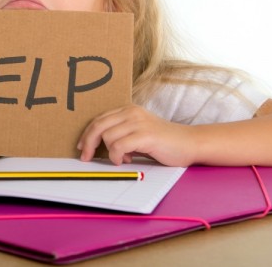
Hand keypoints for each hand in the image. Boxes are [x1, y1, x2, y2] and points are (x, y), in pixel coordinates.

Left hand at [77, 105, 196, 166]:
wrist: (190, 143)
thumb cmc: (163, 141)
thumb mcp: (138, 133)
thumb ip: (121, 133)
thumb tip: (97, 145)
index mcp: (128, 110)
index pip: (99, 119)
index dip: (87, 134)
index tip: (82, 147)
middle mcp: (132, 113)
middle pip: (98, 126)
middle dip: (88, 143)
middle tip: (86, 158)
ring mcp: (139, 122)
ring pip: (108, 136)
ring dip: (110, 152)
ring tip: (123, 158)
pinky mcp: (146, 135)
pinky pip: (119, 146)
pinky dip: (117, 156)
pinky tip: (126, 160)